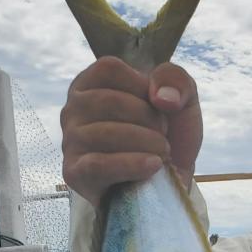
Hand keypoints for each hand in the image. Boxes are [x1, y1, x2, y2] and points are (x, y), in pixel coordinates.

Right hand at [60, 56, 202, 205]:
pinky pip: (99, 165)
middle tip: (163, 135)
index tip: (158, 107)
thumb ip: (175, 79)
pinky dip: (132, 165)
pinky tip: (154, 166)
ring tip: (163, 153)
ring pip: (106, 134)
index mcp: (90, 84)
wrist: (169, 183)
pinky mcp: (75, 174)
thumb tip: (161, 97)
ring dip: (147, 143)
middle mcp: (73, 110)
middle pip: (109, 101)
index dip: (142, 87)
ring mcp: (70, 142)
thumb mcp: (181, 99)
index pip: (109, 69)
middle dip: (149, 119)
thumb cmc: (167, 135)